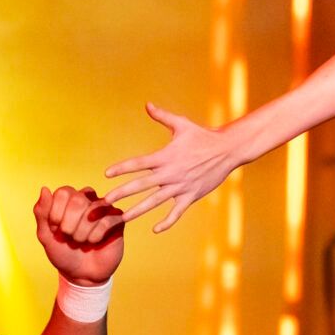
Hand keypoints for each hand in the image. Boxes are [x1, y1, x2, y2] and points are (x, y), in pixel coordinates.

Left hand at [34, 185, 123, 284]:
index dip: (57, 213)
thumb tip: (44, 188)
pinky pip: (108, 220)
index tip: (55, 229)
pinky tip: (94, 242)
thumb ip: (42, 212)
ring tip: (81, 241)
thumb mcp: (46, 235)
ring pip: (94, 209)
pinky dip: (96, 235)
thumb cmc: (63, 253)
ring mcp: (103, 209)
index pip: (63, 192)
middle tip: (69, 237)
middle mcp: (87, 200)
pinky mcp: (117, 220)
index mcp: (68, 200)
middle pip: (78, 199)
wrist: (81, 274)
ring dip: (83, 231)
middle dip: (70, 223)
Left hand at [103, 102, 237, 232]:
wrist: (228, 149)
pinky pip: (177, 212)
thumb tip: (147, 104)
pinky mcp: (191, 195)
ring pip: (155, 201)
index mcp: (166, 156)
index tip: (106, 174)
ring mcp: (181, 186)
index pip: (139, 163)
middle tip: (106, 201)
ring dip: (138, 210)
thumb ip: (162, 116)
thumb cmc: (203, 136)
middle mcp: (171, 173)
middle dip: (122, 193)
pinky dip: (167, 221)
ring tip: (123, 218)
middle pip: (142, 185)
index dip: (122, 168)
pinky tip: (155, 229)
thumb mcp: (182, 124)